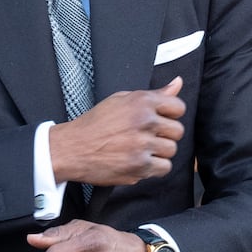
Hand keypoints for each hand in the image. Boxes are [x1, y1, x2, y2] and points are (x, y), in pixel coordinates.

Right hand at [49, 76, 185, 186]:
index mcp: (141, 102)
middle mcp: (144, 122)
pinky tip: (139, 161)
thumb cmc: (96, 123)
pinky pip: (164, 168)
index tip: (161, 120)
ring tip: (140, 149)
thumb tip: (178, 83)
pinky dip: (154, 168)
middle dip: (165, 135)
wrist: (72, 148)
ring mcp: (142, 145)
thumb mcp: (122, 100)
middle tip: (147, 137)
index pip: (178, 107)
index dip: (171, 115)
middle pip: (177, 131)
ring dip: (159, 152)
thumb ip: (154, 94)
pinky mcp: (139, 166)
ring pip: (171, 150)